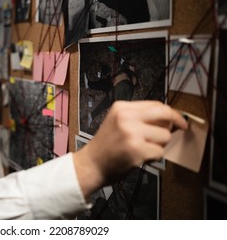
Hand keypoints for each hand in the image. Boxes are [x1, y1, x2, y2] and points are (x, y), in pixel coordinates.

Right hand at [73, 100, 187, 197]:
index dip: (170, 113)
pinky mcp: (136, 149)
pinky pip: (160, 152)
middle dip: (175, 122)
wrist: (91, 164)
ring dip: (160, 145)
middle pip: (165, 113)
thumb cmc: (106, 146)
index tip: (177, 120)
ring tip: (144, 148)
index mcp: (121, 107)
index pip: (155, 104)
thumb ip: (138, 117)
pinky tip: (140, 157)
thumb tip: (169, 119)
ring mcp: (131, 133)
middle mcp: (126, 117)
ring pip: (165, 135)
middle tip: (178, 130)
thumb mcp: (117, 122)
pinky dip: (154, 157)